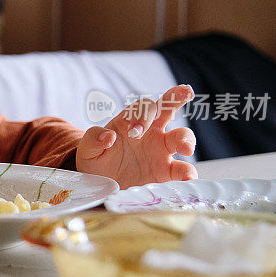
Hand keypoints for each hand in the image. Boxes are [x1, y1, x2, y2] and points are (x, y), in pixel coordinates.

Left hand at [76, 84, 197, 188]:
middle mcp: (150, 132)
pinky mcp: (166, 172)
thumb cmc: (94, 160)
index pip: (143, 107)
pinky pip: (182, 170)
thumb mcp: (87, 149)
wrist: (99, 182)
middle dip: (176, 99)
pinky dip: (188, 173)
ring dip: (187, 139)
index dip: (143, 115)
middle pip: (168, 109)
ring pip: (182, 137)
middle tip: (184, 94)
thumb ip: (93, 138)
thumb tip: (108, 136)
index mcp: (131, 121)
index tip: (134, 133)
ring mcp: (161, 151)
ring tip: (186, 149)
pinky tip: (188, 177)